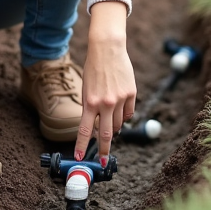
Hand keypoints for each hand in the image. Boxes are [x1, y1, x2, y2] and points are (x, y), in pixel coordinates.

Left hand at [75, 1, 135, 164]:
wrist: (108, 49)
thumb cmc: (94, 69)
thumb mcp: (86, 89)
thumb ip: (91, 109)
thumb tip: (97, 128)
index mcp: (90, 102)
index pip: (84, 130)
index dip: (81, 145)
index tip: (79, 157)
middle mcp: (105, 103)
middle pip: (105, 134)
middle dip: (103, 150)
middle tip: (103, 161)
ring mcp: (120, 99)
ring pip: (119, 124)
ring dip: (114, 127)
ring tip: (110, 122)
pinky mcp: (131, 94)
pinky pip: (129, 113)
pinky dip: (124, 115)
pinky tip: (120, 109)